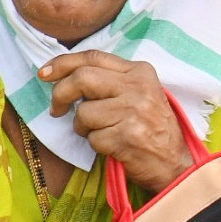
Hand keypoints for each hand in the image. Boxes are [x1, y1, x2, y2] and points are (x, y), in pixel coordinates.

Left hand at [43, 52, 190, 191]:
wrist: (175, 164)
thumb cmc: (151, 127)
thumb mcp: (139, 93)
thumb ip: (109, 80)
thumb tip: (63, 75)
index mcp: (140, 72)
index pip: (93, 57)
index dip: (63, 63)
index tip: (44, 73)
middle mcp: (138, 88)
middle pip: (83, 79)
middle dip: (61, 94)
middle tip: (56, 109)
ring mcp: (134, 113)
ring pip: (84, 113)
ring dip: (83, 127)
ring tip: (101, 133)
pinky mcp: (128, 137)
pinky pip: (92, 138)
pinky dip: (95, 145)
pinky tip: (112, 146)